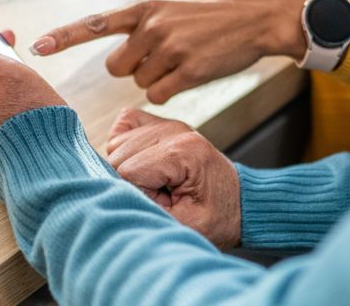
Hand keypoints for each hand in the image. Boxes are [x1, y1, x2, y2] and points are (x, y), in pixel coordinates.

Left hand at [30, 0, 309, 103]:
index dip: (64, 37)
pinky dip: (168, 91)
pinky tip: (187, 74)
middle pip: (116, 67)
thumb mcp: (170, 0)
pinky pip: (158, 95)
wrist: (253, 16)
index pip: (94, 23)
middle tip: (159, 56)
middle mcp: (152, 26)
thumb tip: (116, 36)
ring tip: (181, 59)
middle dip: (131, 67)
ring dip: (155, 78)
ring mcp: (170, 48)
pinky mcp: (189, 71)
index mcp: (143, 6)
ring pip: (138, 82)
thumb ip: (140, 16)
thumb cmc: (209, 9)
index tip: (36, 47)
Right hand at [106, 109, 240, 248]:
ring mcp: (166, 123)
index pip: (128, 172)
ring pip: (115, 145)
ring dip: (127, 168)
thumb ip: (148, 210)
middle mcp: (175, 129)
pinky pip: (122, 128)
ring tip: (156, 183)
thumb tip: (113, 196)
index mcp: (185, 151)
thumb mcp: (186, 226)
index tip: (163, 204)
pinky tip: (143, 165)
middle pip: (118, 157)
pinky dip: (122, 148)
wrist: (237, 203)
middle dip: (130, 183)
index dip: (137, 195)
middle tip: (161, 196)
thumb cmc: (216, 217)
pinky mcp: (158, 123)